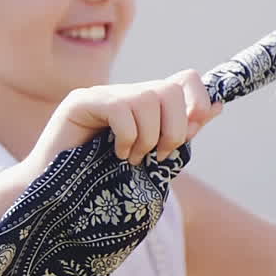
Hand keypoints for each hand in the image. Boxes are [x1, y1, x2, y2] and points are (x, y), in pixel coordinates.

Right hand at [27, 69, 222, 170]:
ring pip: (147, 98)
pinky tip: (116, 153)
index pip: (186, 78)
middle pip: (170, 89)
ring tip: (132, 157)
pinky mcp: (80, 101)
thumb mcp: (155, 154)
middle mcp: (126, 92)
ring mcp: (102, 94)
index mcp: (146, 102)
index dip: (198, 101)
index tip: (192, 130)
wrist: (58, 196)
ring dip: (148, 137)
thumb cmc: (107, 178)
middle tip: (158, 155)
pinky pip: (120, 108)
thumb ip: (183, 130)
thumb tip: (217, 106)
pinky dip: (127, 135)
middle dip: (174, 128)